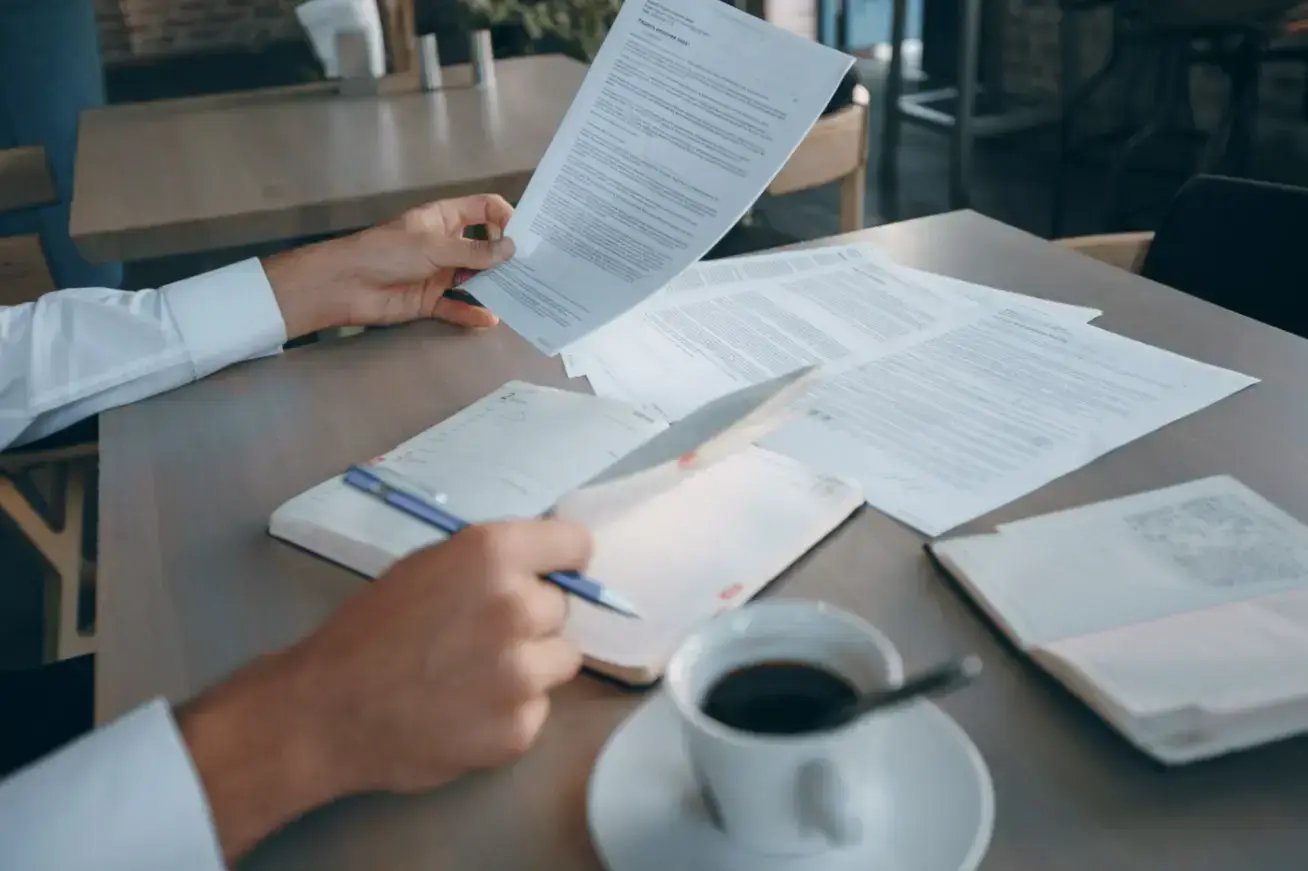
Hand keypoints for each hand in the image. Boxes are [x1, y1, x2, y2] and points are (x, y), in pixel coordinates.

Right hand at [178, 519, 590, 860]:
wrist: (325, 712)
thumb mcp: (425, 568)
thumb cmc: (367, 631)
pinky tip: (467, 712)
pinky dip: (511, 712)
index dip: (562, 560)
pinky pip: (538, 709)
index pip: (575, 544)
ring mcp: (522, 673)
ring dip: (530, 665)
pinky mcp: (520, 728)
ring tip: (476, 676)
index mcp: (490, 555)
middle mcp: (517, 607)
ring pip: (560, 659)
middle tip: (481, 636)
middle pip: (561, 606)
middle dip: (531, 619)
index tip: (551, 573)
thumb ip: (486, 563)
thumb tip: (541, 564)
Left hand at [262, 194, 514, 337]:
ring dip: (494, 287)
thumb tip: (511, 250)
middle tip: (533, 269)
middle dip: (506, 257)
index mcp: (444, 219)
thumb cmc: (386, 252)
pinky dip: (472, 313)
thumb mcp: (433, 246)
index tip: (523, 236)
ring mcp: (439, 272)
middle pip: (485, 246)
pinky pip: (458, 306)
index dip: (505, 218)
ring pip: (475, 278)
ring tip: (520, 295)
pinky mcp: (431, 300)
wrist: (347, 285)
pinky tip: (490, 319)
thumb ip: (473, 252)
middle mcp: (446, 243)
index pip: (483, 209)